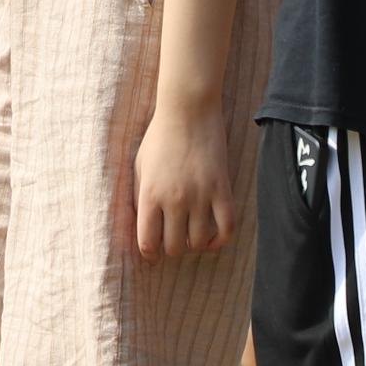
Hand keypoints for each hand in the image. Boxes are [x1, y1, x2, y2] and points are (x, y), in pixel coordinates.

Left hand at [131, 101, 236, 259]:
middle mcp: (175, 200)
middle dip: (171, 249)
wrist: (188, 111)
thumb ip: (139, 198)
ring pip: (199, 242)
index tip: (152, 254)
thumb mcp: (139, 167)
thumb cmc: (159, 137)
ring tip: (190, 235)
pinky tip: (212, 239)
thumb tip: (143, 227)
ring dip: (194, 245)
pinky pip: (226, 228)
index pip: (148, 242)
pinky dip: (220, 240)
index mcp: (150, 194)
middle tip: (172, 240)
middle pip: (174, 247)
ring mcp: (201, 196)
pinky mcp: (222, 190)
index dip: (149, 254)